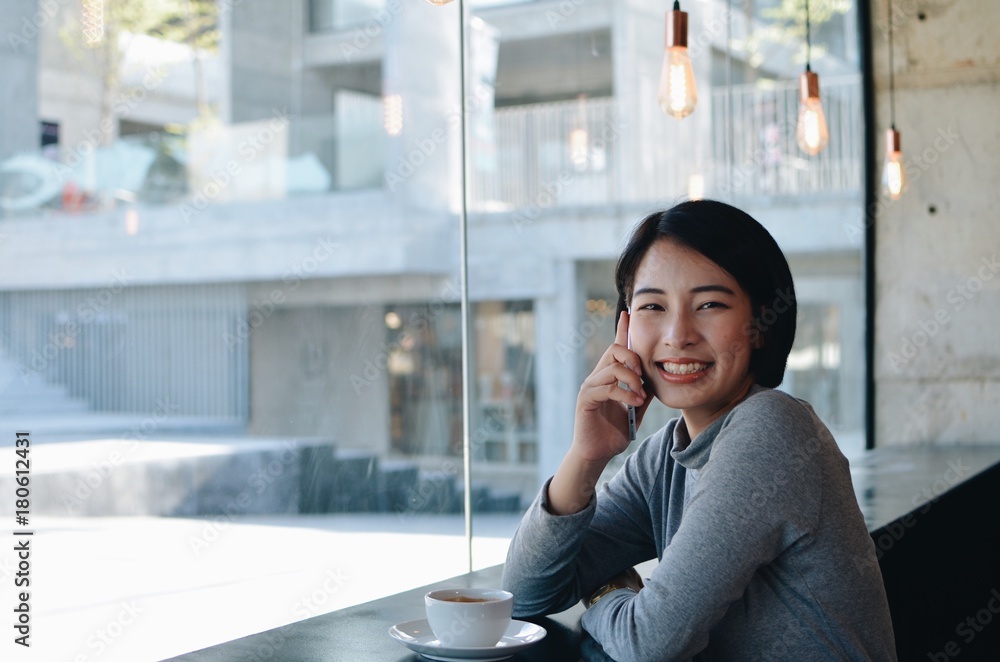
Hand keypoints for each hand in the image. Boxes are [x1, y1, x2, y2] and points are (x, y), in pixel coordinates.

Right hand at [571, 310, 649, 463]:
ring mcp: (590, 386)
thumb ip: (645, 390)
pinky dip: (625, 394)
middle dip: (634, 358)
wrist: (598, 453)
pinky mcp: (586, 399)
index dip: (622, 330)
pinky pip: (607, 387)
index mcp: (609, 376)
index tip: (627, 313)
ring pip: (613, 367)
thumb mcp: (636, 407)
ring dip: (633, 380)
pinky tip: (634, 403)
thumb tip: (659, 375)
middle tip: (644, 378)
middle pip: (615, 350)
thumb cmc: (614, 431)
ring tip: (640, 397)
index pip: (616, 347)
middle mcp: (597, 376)